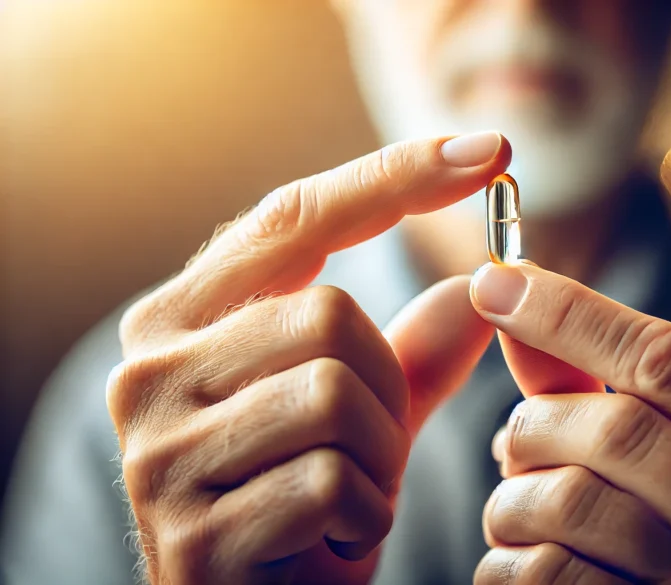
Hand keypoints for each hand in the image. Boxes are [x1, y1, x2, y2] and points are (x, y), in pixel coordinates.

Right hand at [107, 132, 509, 584]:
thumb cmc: (306, 510)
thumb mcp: (364, 420)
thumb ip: (411, 355)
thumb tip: (476, 289)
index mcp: (183, 322)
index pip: (294, 219)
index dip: (394, 178)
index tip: (490, 149)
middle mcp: (151, 372)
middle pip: (330, 314)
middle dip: (387, 386)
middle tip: (372, 446)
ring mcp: (160, 454)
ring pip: (336, 393)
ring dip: (378, 455)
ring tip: (350, 494)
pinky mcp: (192, 534)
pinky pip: (330, 483)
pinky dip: (363, 515)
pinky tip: (334, 540)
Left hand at [470, 262, 670, 584]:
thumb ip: (604, 380)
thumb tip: (511, 293)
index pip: (669, 358)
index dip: (568, 312)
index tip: (495, 281)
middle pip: (612, 428)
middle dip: (537, 424)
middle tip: (520, 442)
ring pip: (566, 503)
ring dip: (512, 501)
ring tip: (526, 512)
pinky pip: (542, 576)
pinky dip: (510, 559)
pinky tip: (533, 559)